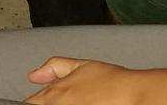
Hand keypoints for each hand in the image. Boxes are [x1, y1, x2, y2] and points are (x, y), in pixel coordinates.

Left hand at [25, 58, 141, 103]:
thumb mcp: (82, 65)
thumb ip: (55, 67)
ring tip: (82, 102)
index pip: (30, 104)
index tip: (41, 100)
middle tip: (71, 100)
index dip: (35, 102)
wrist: (135, 97)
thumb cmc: (112, 82)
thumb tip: (34, 74)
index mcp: (55, 95)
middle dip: (48, 104)